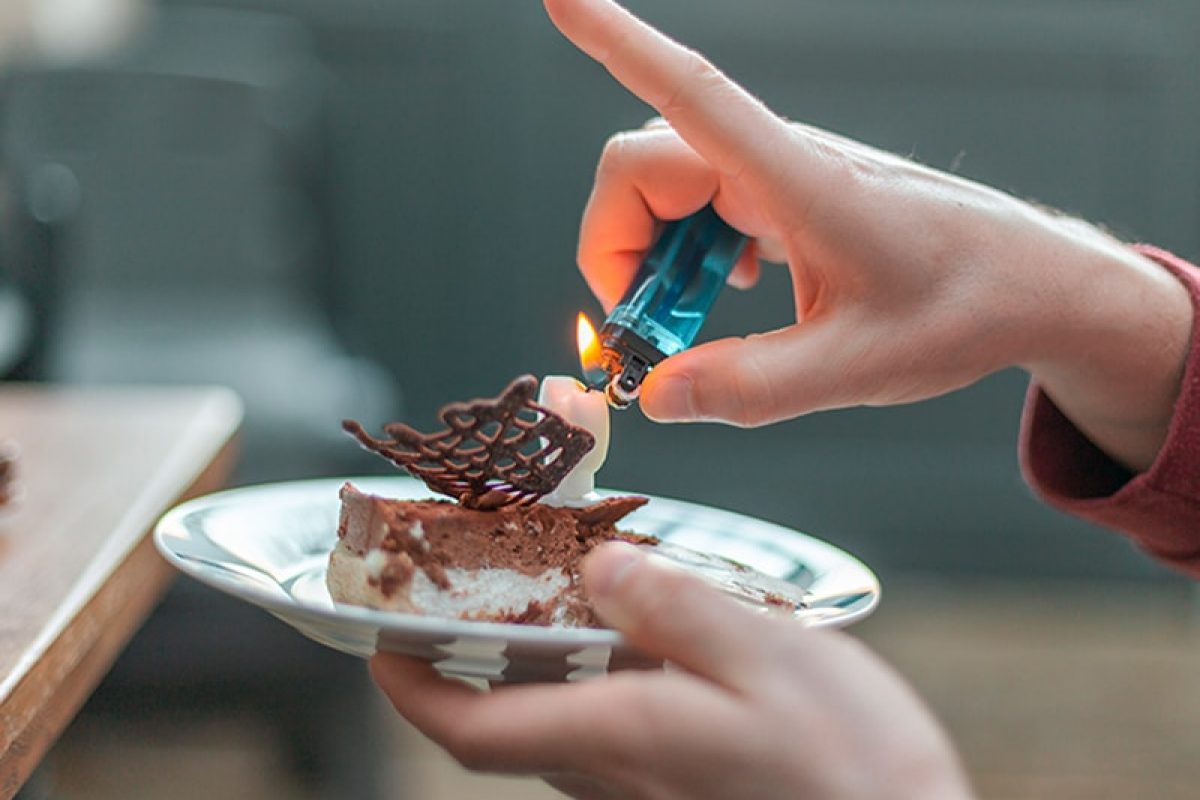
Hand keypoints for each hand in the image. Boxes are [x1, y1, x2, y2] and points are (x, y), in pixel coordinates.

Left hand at [372, 543, 972, 799]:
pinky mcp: (676, 782)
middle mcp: (617, 771)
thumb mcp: (771, 658)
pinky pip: (598, 728)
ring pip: (547, 724)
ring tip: (525, 587)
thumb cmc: (853, 766)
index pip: (471, 728)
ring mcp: (645, 784)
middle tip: (442, 588)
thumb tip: (598, 567)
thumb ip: (676, 607)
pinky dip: (578, 678)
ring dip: (514, 665)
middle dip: (452, 662)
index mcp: (624, 734)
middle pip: (499, 722)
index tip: (374, 640)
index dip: (407, 688)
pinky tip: (618, 630)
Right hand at [546, 0, 1191, 471]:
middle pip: (641, 170)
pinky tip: (734, 296)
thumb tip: (656, 395)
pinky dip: (686, 260)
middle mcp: (777, 161)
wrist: (1031, 285)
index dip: (617, 43)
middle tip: (649, 342)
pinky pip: (699, 206)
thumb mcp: (857, 368)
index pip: (689, 93)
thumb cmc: (964, 309)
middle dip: (619, 253)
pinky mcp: (784, 195)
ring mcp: (778, 175)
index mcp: (796, 180)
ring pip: (664, 191)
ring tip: (696, 331)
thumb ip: (751, 388)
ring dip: (653, 264)